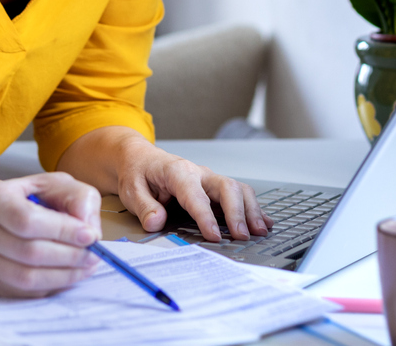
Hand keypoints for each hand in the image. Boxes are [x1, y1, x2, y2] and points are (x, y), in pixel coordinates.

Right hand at [0, 172, 102, 297]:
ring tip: (86, 266)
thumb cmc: (31, 198)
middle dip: (69, 256)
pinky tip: (68, 274)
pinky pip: (24, 292)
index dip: (62, 231)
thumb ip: (78, 198)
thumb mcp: (57, 184)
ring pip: (26, 278)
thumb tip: (88, 230)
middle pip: (28, 252)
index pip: (27, 220)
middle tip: (94, 255)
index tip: (90, 235)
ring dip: (64, 275)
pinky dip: (52, 286)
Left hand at [114, 139, 272, 241]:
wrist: (141, 159)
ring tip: (259, 231)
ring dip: (251, 210)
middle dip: (237, 212)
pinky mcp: (214, 188)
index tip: (214, 235)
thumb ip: (145, 206)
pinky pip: (239, 195)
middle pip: (226, 187)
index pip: (195, 195)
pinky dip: (253, 208)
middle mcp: (199, 173)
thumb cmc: (138, 173)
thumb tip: (156, 222)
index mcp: (177, 172)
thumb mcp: (132, 189)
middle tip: (242, 236)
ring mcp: (209, 180)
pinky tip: (264, 222)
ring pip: (238, 190)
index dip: (206, 216)